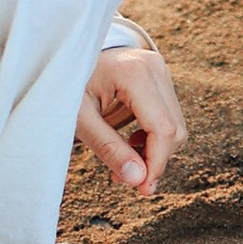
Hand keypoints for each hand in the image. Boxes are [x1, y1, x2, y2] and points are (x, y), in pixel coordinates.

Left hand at [78, 37, 186, 194]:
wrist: (67, 55)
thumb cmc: (68, 84)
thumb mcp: (80, 118)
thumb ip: (108, 148)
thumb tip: (137, 179)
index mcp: (134, 73)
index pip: (162, 128)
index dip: (156, 163)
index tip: (142, 188)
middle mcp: (154, 68)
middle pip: (173, 129)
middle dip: (155, 160)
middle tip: (126, 178)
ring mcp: (160, 70)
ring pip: (175, 125)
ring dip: (155, 151)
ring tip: (125, 162)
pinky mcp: (161, 77)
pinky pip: (169, 116)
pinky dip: (154, 137)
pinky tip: (132, 144)